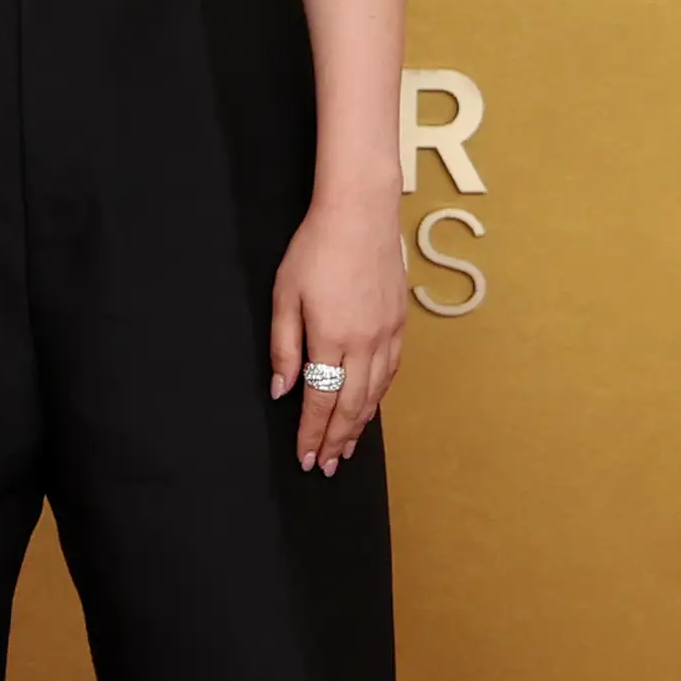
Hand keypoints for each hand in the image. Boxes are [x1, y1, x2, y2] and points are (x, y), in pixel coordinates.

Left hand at [269, 191, 406, 473]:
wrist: (361, 213)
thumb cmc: (316, 248)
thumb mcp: (285, 295)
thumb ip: (284, 345)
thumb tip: (282, 389)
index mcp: (331, 338)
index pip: (321, 400)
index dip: (312, 433)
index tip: (305, 457)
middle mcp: (364, 343)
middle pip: (350, 406)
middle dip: (336, 440)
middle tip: (326, 467)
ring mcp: (386, 334)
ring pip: (374, 394)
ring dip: (359, 426)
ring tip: (347, 449)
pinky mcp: (399, 323)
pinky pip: (391, 372)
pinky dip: (379, 397)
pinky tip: (370, 408)